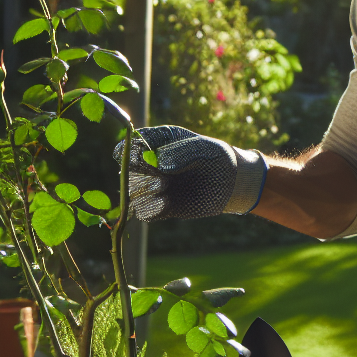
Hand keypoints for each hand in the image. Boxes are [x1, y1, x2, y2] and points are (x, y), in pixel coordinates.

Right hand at [114, 126, 265, 220]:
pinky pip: (145, 212)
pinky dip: (152, 208)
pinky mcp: (161, 207)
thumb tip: (160, 163)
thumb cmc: (214, 157)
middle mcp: (147, 166)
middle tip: (159, 170)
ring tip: (164, 183)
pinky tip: (166, 201)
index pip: (127, 146)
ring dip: (145, 189)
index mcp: (153, 144)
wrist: (229, 181)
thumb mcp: (201, 148)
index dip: (129, 150)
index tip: (144, 153)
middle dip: (140, 171)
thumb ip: (181, 152)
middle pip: (127, 170)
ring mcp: (152, 187)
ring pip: (133, 192)